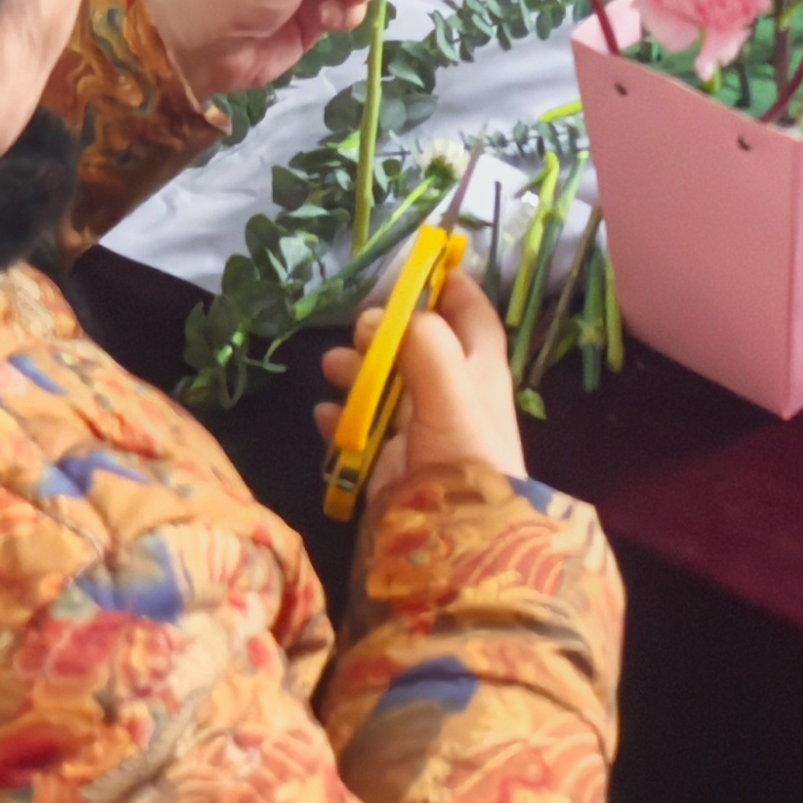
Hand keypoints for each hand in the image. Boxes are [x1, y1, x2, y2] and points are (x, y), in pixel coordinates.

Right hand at [313, 261, 525, 487]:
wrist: (457, 539)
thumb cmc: (464, 454)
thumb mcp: (451, 388)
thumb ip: (423, 343)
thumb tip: (380, 318)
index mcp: (479, 370)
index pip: (471, 314)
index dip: (451, 286)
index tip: (422, 264)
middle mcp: (453, 394)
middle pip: (418, 347)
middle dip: (384, 332)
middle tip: (355, 326)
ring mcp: (421, 429)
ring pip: (385, 387)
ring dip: (356, 372)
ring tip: (329, 368)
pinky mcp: (393, 463)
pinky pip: (360, 433)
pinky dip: (340, 421)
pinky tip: (323, 416)